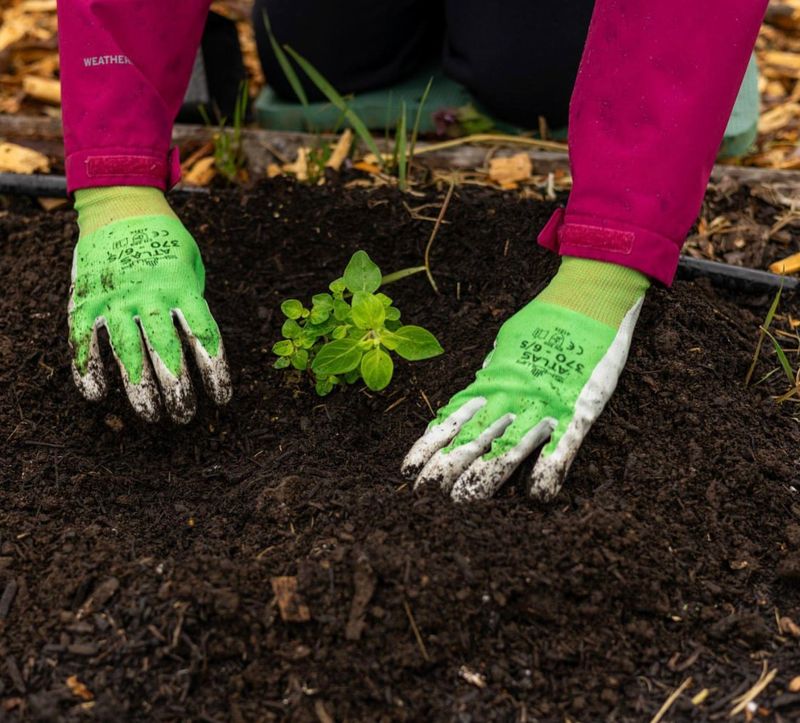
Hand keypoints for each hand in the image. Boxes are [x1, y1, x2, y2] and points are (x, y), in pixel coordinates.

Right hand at [68, 188, 230, 422]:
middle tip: (185, 416)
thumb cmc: (166, 240)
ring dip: (140, 389)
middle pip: (167, 352)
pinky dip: (88, 368)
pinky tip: (98, 395)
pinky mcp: (86, 298)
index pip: (205, 337)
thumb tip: (197, 345)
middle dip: (178, 389)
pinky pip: (85, 340)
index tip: (222, 399)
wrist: (121, 204)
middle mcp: (150, 295)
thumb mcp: (192, 265)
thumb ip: (193, 302)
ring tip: (152, 417)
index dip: (215, 372)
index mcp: (183, 286)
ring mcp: (116, 297)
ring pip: (128, 353)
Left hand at [402, 258, 647, 500]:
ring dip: (483, 479)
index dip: (429, 447)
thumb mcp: (507, 346)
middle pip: (471, 441)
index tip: (408, 469)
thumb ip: (494, 373)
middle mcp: (510, 396)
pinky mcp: (578, 407)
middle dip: (445, 471)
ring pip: (507, 450)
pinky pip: (562, 447)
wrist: (589, 296)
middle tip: (422, 498)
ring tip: (460, 503)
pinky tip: (535, 496)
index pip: (452, 420)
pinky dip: (548, 472)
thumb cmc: (546, 319)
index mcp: (492, 382)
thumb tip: (480, 390)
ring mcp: (543, 403)